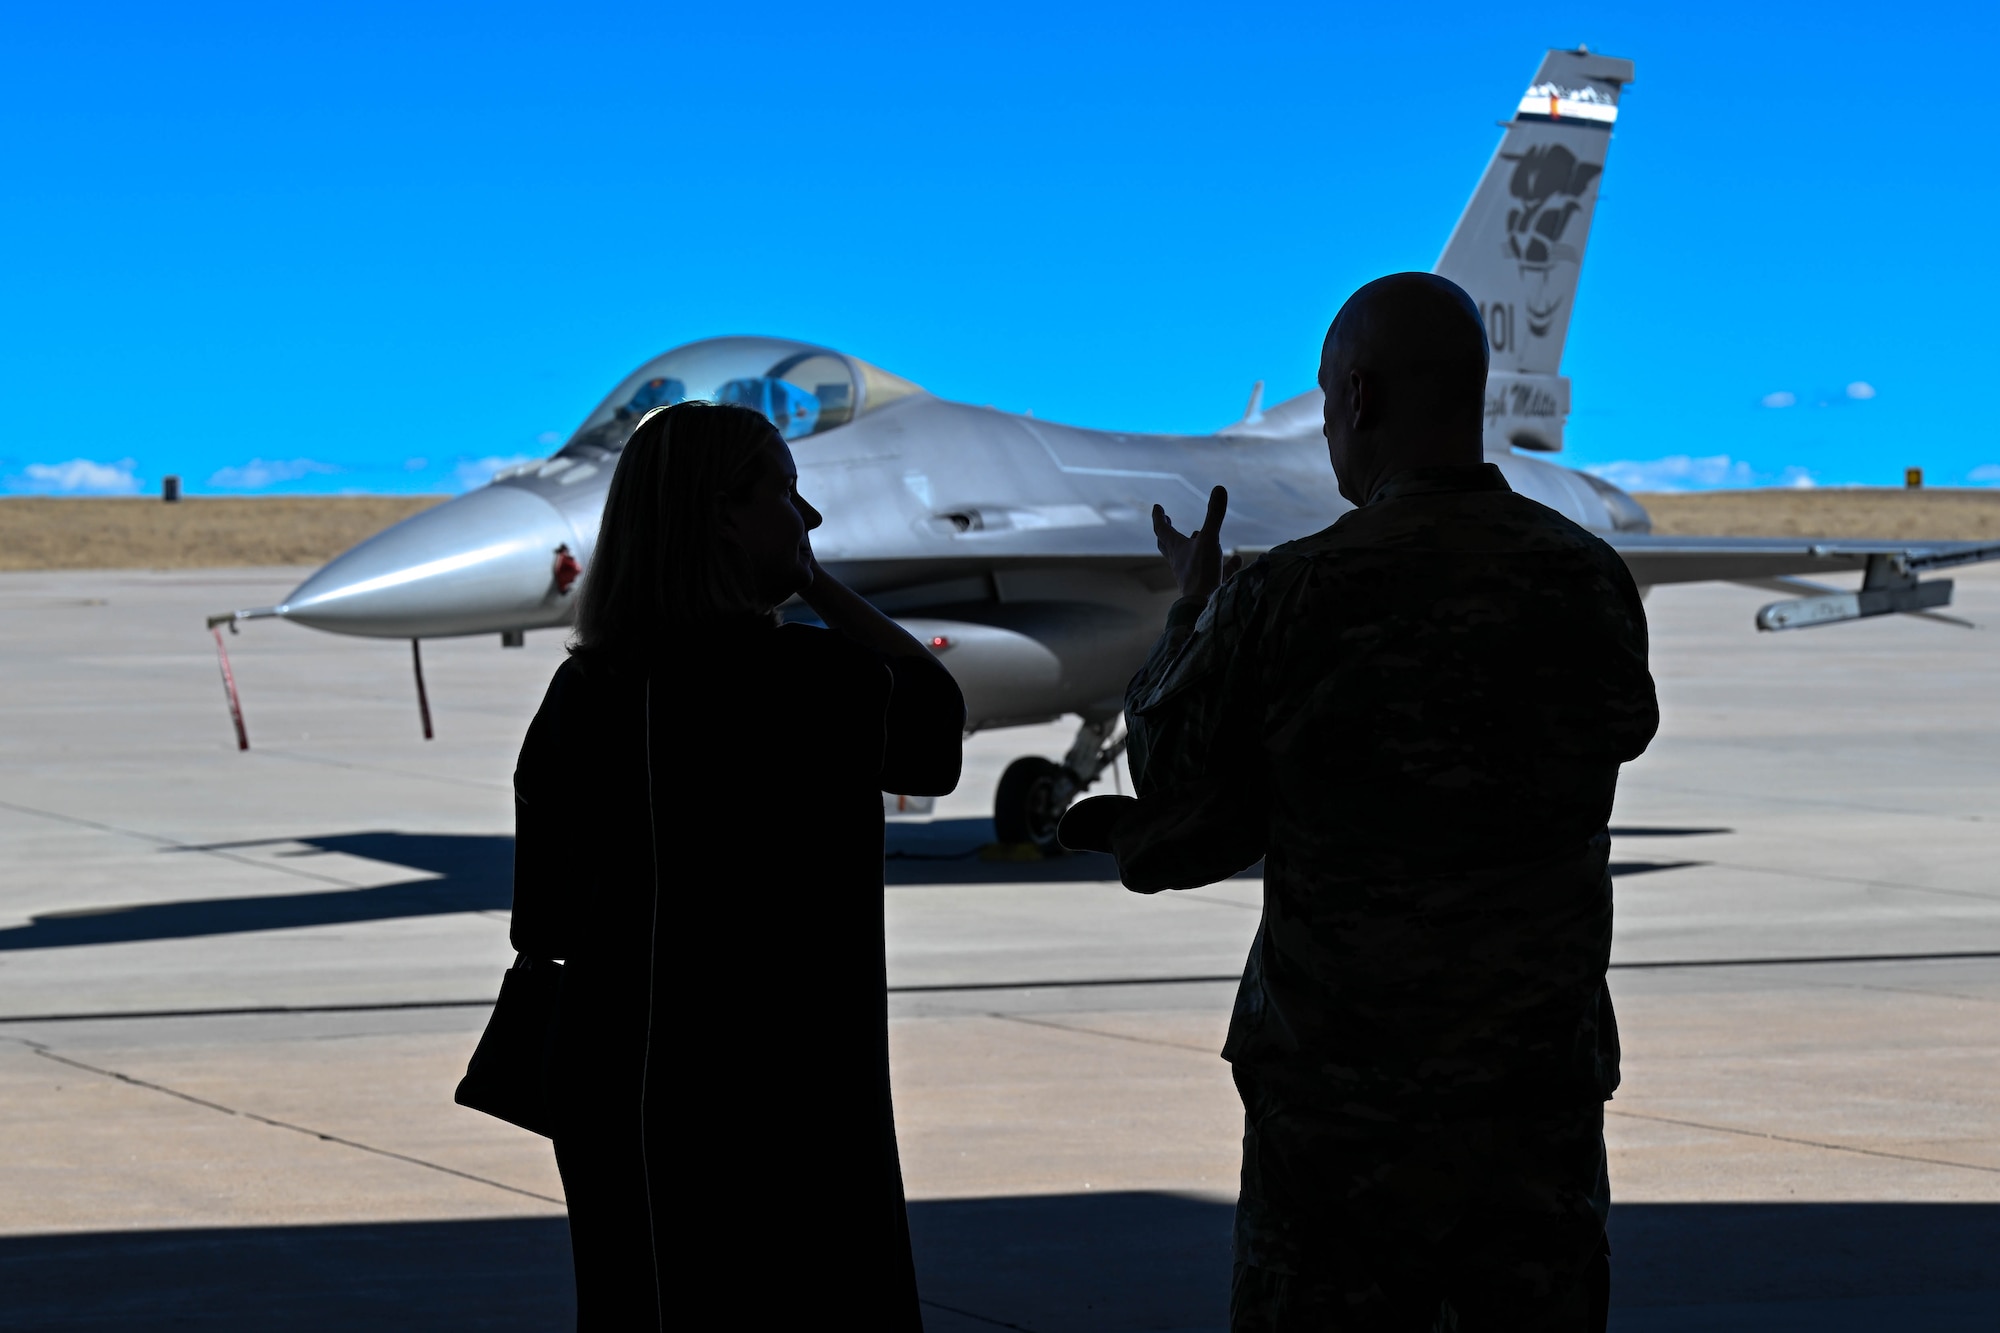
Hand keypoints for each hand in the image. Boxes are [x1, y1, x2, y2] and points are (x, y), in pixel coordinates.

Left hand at [1153, 485, 1232, 602]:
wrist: (1203, 606)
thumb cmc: (1201, 572)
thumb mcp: (1210, 539)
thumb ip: (1214, 515)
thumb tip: (1219, 488)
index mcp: (1176, 549)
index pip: (1161, 529)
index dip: (1159, 517)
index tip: (1158, 507)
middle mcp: (1179, 561)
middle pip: (1167, 545)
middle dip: (1166, 532)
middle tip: (1166, 522)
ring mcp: (1190, 574)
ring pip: (1188, 558)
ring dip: (1193, 546)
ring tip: (1198, 536)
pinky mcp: (1203, 586)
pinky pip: (1213, 572)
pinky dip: (1222, 564)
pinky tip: (1236, 560)